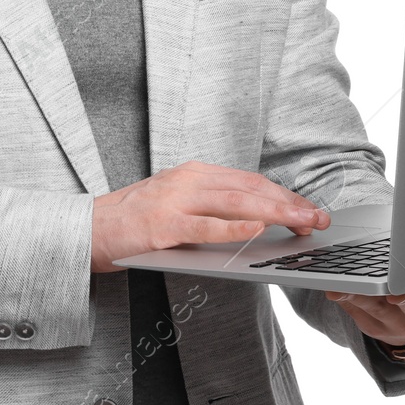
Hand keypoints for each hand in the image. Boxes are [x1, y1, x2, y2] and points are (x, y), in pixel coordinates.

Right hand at [91, 160, 330, 273]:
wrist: (87, 229)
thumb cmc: (133, 221)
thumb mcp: (176, 202)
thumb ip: (211, 207)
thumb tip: (256, 220)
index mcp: (194, 173)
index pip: (250, 180)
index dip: (284, 194)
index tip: (309, 208)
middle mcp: (187, 181)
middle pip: (250, 187)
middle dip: (289, 202)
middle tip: (317, 217)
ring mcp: (174, 201)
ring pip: (235, 202)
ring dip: (274, 212)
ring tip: (301, 222)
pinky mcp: (162, 226)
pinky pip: (205, 226)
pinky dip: (234, 227)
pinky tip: (257, 230)